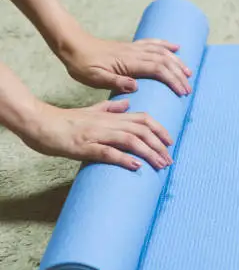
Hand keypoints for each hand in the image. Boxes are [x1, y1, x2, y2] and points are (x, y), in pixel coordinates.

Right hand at [20, 99, 173, 170]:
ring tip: (159, 165)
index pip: (142, 118)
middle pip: (141, 130)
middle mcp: (107, 123)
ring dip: (148, 153)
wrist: (38, 122)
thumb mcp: (91, 111)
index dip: (159, 129)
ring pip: (129, 140)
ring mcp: (96, 134)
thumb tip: (128, 103)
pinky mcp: (83, 146)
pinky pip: (107, 152)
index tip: (170, 142)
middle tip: (169, 160)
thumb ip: (110, 108)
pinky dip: (123, 158)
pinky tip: (135, 166)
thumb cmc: (64, 121)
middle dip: (158, 145)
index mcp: (110, 116)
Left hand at [59, 32, 192, 95]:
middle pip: (165, 61)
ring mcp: (134, 48)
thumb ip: (116, 82)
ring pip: (162, 52)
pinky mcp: (131, 47)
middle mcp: (135, 53)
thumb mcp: (95, 78)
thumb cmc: (82, 64)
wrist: (71, 45)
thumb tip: (136, 86)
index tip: (182, 93)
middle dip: (179, 75)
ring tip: (188, 72)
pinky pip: (153, 43)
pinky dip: (167, 45)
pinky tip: (176, 47)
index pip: (158, 70)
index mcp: (128, 62)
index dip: (173, 80)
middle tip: (188, 89)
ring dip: (177, 61)